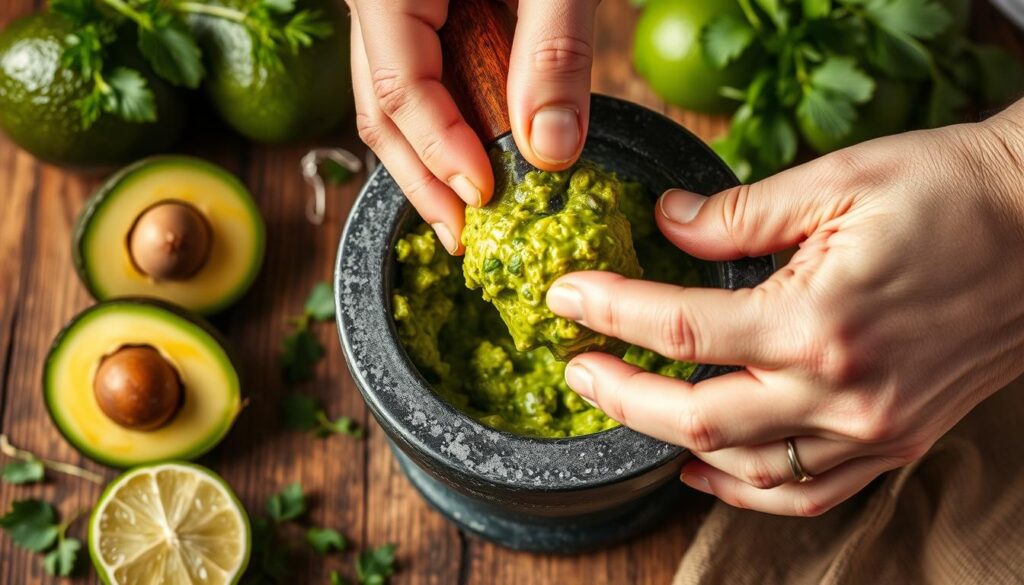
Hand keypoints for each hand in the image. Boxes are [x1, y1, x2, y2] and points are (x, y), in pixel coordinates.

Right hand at [347, 0, 596, 253]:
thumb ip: (554, 51)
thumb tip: (551, 150)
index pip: (399, 88)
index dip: (441, 152)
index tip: (483, 199)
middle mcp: (371, 3)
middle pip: (380, 109)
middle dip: (423, 181)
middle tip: (462, 238)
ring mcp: (386, 10)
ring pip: (389, 100)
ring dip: (429, 159)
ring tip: (465, 213)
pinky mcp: (410, 13)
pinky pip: (412, 76)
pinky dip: (442, 122)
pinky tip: (472, 155)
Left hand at [546, 101, 1023, 515]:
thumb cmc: (951, 192)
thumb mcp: (836, 182)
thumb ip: (738, 214)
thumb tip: (667, 224)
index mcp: (819, 321)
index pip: (681, 330)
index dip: (610, 312)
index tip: (567, 296)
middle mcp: (843, 392)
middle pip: (695, 419)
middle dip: (619, 395)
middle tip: (576, 370)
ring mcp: (874, 428)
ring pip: (745, 469)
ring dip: (671, 445)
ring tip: (626, 411)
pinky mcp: (898, 440)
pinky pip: (807, 490)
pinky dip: (746, 488)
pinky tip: (707, 467)